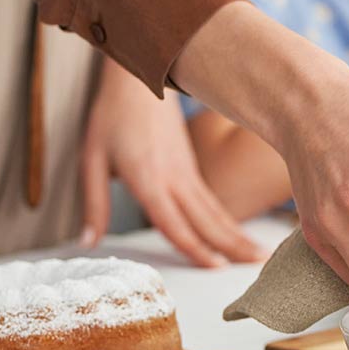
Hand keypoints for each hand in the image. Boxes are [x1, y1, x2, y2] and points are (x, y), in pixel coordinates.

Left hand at [80, 59, 264, 267]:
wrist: (139, 80)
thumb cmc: (113, 116)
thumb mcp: (92, 159)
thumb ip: (93, 204)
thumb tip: (88, 243)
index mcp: (149, 180)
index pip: (175, 224)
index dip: (196, 249)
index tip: (216, 269)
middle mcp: (175, 179)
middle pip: (207, 221)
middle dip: (232, 247)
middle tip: (259, 268)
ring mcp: (187, 172)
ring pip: (216, 211)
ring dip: (238, 235)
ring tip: (260, 255)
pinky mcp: (191, 167)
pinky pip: (212, 201)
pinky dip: (228, 220)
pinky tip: (236, 233)